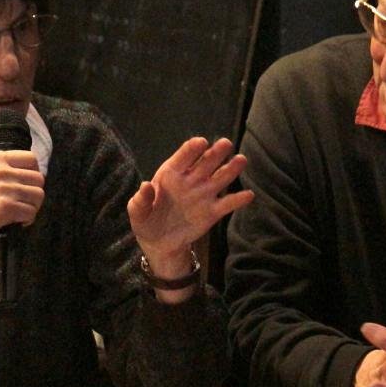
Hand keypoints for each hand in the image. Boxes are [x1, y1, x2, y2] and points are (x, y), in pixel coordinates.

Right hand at [0, 150, 44, 253]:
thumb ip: (1, 168)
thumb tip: (30, 172)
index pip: (31, 158)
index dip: (34, 172)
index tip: (28, 183)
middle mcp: (0, 170)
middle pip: (38, 178)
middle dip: (35, 192)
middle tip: (25, 201)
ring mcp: (3, 189)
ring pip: (38, 195)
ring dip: (33, 206)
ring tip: (22, 212)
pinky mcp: (5, 208)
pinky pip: (31, 212)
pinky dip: (28, 219)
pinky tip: (18, 222)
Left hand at [127, 136, 253, 276]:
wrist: (159, 243)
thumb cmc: (146, 220)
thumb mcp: (137, 212)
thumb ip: (140, 200)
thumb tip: (145, 185)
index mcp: (171, 173)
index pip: (184, 156)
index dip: (192, 149)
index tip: (201, 143)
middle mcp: (191, 180)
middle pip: (207, 161)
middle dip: (216, 152)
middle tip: (226, 144)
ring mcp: (204, 195)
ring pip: (221, 177)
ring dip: (232, 168)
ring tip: (241, 160)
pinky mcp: (213, 212)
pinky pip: (228, 203)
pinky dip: (239, 199)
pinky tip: (248, 195)